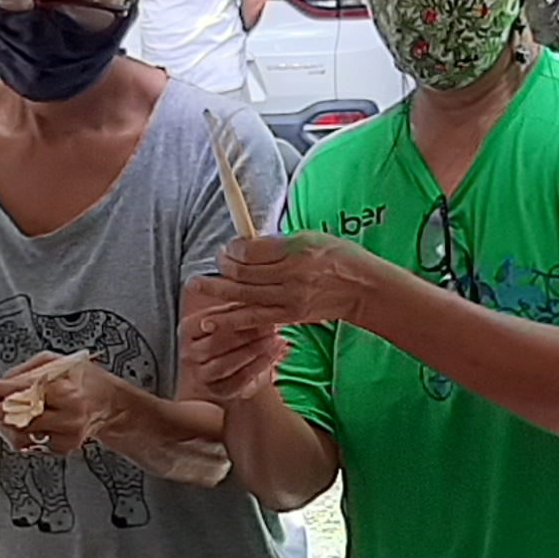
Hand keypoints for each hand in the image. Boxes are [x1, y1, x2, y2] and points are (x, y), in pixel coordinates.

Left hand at [0, 354, 126, 456]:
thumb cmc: (85, 380)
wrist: (109, 404)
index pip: (23, 393)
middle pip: (18, 419)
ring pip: (19, 435)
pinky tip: (25, 420)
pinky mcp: (62, 448)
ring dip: (4, 423)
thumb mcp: (57, 362)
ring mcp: (66, 436)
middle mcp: (68, 417)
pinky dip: (20, 432)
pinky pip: (30, 443)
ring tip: (4, 409)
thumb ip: (27, 372)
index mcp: (68, 392)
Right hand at [180, 289, 290, 402]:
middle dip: (246, 334)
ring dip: (253, 350)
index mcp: (188, 330)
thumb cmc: (232, 337)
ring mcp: (202, 375)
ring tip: (276, 338)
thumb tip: (255, 291)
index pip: (208, 321)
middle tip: (271, 325)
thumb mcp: (230, 319)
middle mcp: (189, 354)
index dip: (233, 316)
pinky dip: (259, 366)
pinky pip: (239, 380)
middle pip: (216, 344)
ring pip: (226, 363)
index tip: (257, 307)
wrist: (234, 370)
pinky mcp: (218, 391)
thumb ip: (235, 308)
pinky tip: (275, 353)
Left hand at [188, 232, 391, 330]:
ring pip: (244, 296)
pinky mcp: (289, 317)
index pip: (252, 251)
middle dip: (223, 267)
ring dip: (217, 292)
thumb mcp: (312, 237)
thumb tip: (248, 245)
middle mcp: (291, 276)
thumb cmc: (341, 258)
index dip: (234, 248)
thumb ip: (279, 242)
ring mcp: (289, 300)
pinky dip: (232, 319)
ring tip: (195, 288)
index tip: (229, 247)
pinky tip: (212, 321)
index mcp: (296, 251)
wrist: (363, 290)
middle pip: (244, 274)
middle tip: (213, 261)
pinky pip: (255, 318)